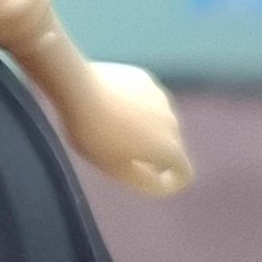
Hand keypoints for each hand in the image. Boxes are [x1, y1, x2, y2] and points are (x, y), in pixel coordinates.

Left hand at [61, 62, 193, 197]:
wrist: (78, 87)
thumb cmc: (94, 134)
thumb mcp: (115, 168)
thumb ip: (143, 181)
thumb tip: (160, 182)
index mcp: (168, 149)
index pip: (184, 173)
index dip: (170, 181)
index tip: (151, 180)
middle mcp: (173, 123)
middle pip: (170, 146)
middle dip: (153, 153)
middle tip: (119, 152)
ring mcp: (160, 98)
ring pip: (157, 121)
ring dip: (143, 127)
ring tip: (110, 126)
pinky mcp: (145, 80)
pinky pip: (144, 99)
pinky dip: (134, 106)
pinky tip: (109, 104)